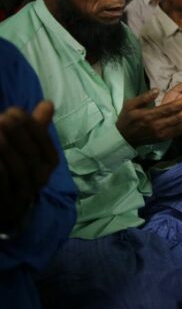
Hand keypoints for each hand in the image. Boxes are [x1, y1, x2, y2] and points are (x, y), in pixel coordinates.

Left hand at [0, 101, 59, 227]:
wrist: (2, 204)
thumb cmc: (12, 168)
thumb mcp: (26, 146)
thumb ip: (36, 127)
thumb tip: (48, 103)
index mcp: (49, 162)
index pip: (44, 141)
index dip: (29, 124)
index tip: (12, 111)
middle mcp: (41, 179)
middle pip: (31, 154)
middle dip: (16, 134)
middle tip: (0, 118)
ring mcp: (24, 194)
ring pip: (17, 169)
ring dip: (4, 148)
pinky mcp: (7, 204)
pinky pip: (3, 183)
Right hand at [116, 75, 181, 146]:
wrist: (124, 138)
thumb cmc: (127, 119)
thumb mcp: (130, 105)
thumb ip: (144, 97)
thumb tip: (156, 89)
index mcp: (149, 116)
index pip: (170, 108)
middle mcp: (157, 126)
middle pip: (179, 117)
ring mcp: (162, 133)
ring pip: (181, 125)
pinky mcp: (164, 138)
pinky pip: (179, 132)